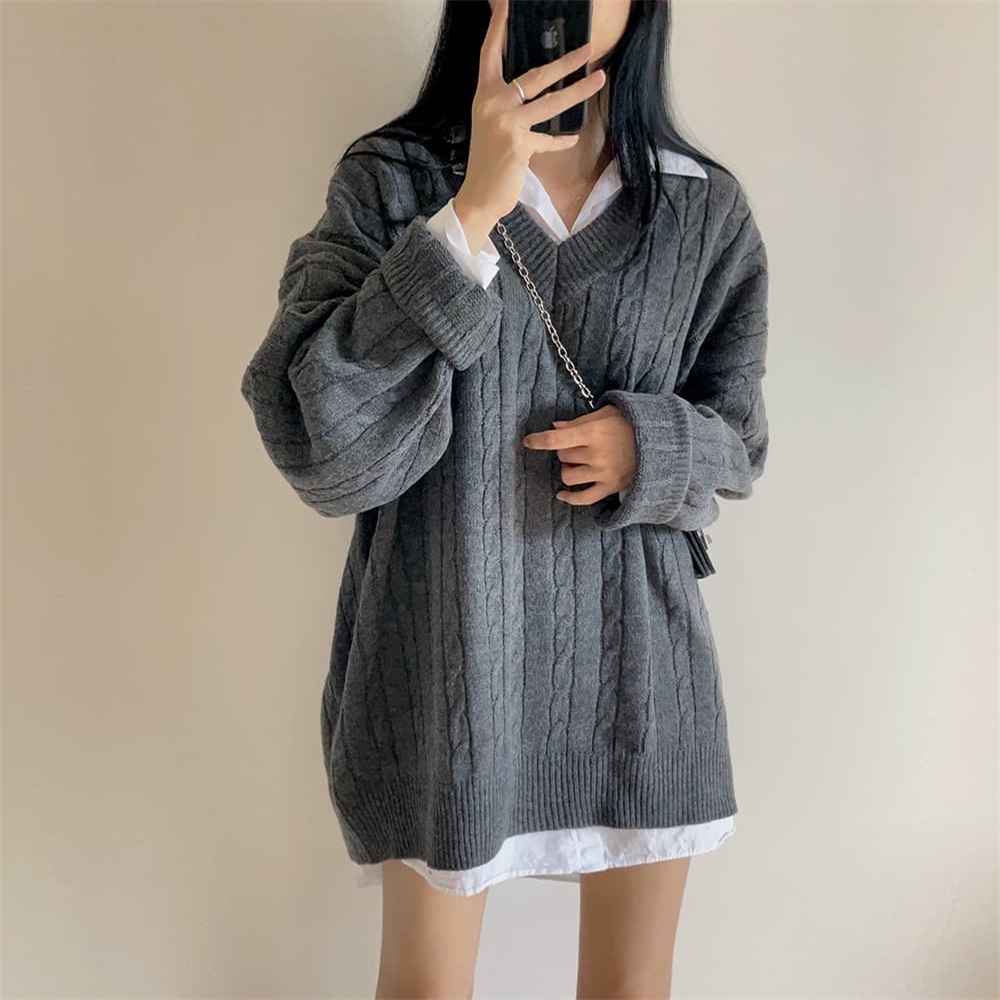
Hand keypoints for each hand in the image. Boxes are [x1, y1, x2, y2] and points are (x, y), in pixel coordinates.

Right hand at [453, 0, 607, 250]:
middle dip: (566, 61)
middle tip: (588, 48)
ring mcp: (507, 122)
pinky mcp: (519, 143)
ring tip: (599, 78)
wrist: (478, 196)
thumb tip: (535, 92)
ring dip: (579, 91)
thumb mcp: (492, 126)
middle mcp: (493, 103)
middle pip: (536, 74)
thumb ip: (509, 106)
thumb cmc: (488, 162)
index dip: (499, 28)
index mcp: (484, 95)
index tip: (508, 5)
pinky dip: (561, 141)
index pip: (490, 53)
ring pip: (552, 101)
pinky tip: (571, 138)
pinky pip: (550, 138)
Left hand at [521, 404, 636, 505]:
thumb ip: (578, 422)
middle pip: (563, 456)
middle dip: (565, 450)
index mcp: (593, 432)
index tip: (527, 441)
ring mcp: (603, 473)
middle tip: (578, 445)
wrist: (662, 443)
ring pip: (568, 476)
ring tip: (579, 463)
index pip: (557, 439)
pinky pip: (583, 498)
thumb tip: (555, 427)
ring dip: (569, 469)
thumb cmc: (631, 424)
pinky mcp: (610, 487)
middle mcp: (597, 454)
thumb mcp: (606, 414)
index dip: (539, 440)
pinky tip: (562, 494)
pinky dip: (570, 498)